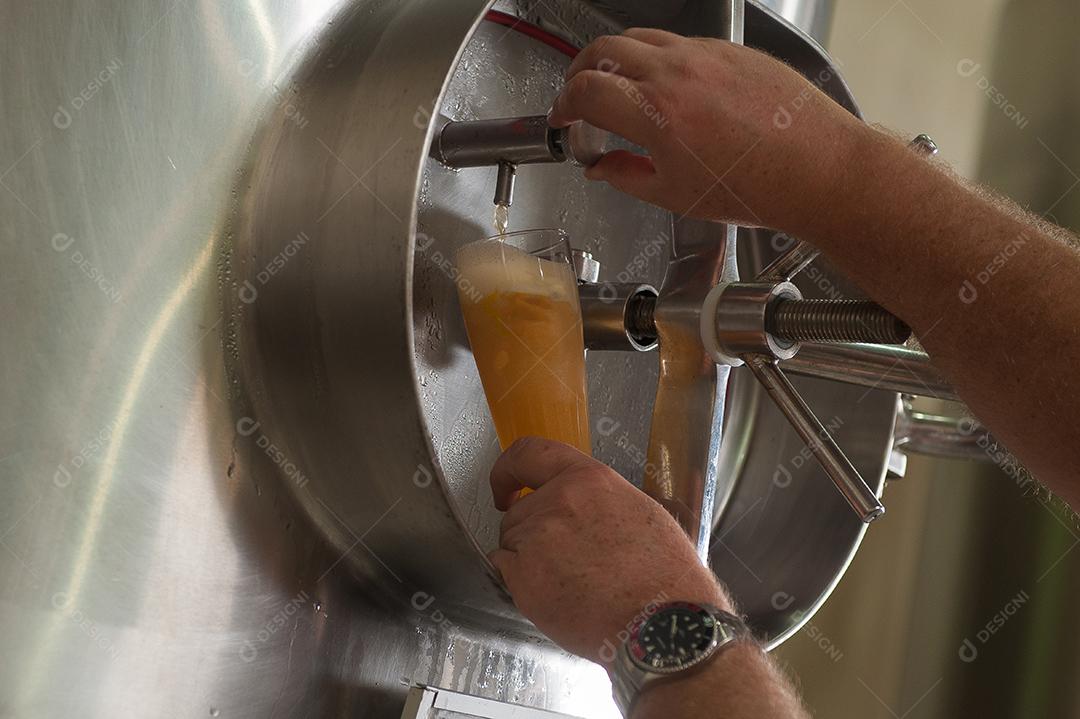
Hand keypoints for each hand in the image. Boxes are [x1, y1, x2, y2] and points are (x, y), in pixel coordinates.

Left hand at [488, 436, 730, 667]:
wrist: (663, 624)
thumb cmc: (665, 577)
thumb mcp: (642, 513)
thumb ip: (600, 501)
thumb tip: (583, 509)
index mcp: (589, 480)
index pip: (530, 453)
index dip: (507, 470)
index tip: (505, 488)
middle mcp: (559, 501)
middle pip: (519, 511)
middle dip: (531, 533)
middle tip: (565, 561)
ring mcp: (537, 538)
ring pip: (511, 542)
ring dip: (527, 559)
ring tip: (568, 582)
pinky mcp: (523, 576)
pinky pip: (503, 570)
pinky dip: (520, 582)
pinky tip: (554, 594)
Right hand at [547, 28, 867, 232]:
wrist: (818, 170)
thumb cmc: (758, 188)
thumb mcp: (676, 195)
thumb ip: (627, 176)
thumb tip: (602, 168)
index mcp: (656, 114)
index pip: (585, 90)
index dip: (563, 105)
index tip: (562, 118)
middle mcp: (676, 74)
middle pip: (603, 50)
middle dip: (579, 71)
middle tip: (577, 96)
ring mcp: (705, 56)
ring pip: (640, 38)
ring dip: (615, 58)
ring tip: (617, 86)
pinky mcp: (731, 51)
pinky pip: (679, 42)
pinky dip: (657, 58)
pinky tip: (665, 86)